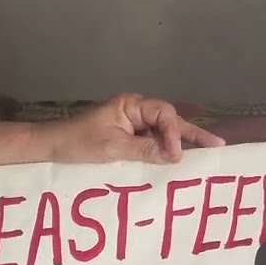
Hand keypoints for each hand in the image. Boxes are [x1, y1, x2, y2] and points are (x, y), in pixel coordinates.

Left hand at [40, 93, 224, 164]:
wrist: (49, 147)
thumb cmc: (78, 142)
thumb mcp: (112, 148)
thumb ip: (145, 150)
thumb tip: (175, 156)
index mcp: (132, 105)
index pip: (164, 115)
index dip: (174, 133)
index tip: (175, 154)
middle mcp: (136, 110)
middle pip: (169, 120)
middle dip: (191, 133)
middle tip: (217, 145)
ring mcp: (132, 123)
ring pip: (163, 131)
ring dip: (179, 142)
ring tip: (206, 151)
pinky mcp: (128, 136)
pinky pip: (152, 141)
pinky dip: (164, 150)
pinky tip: (176, 159)